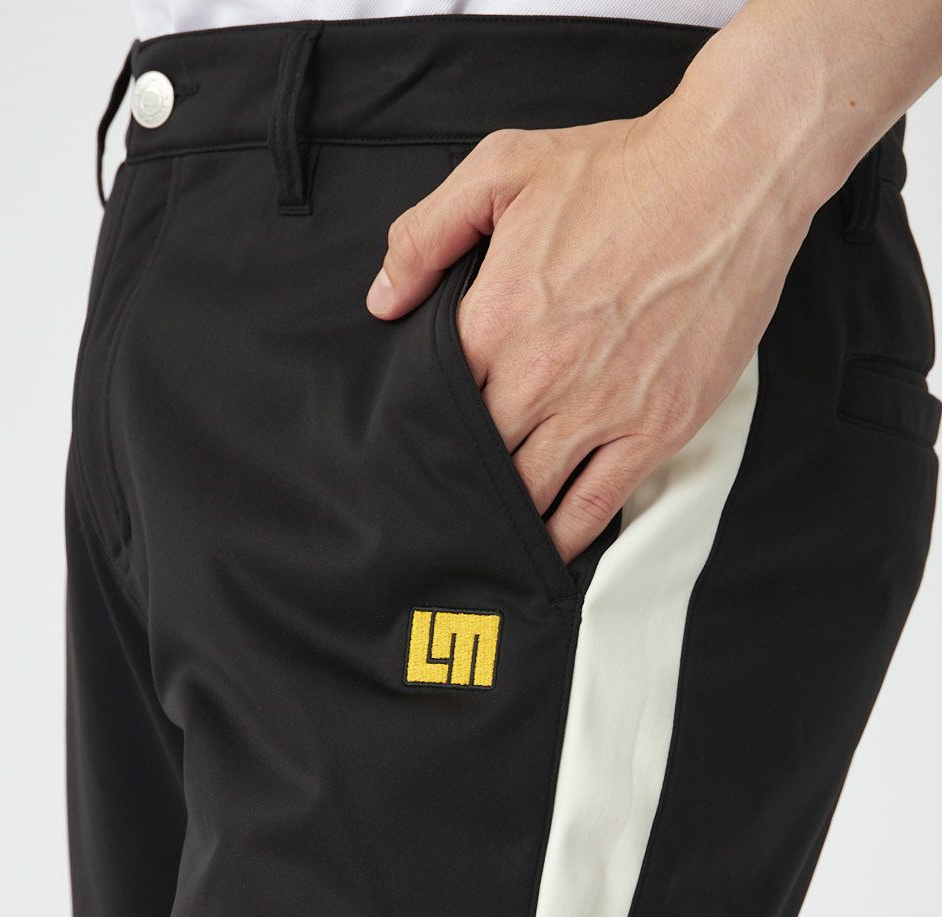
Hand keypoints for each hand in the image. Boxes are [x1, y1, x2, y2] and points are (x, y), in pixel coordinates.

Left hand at [366, 97, 817, 562]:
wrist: (730, 177)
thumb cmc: (618, 170)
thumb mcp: (501, 170)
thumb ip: (425, 235)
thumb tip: (381, 301)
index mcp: (494, 320)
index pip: (436, 404)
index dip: (424, 431)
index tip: (416, 447)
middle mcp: (540, 377)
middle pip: (478, 458)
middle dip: (459, 481)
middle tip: (443, 501)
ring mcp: (600, 409)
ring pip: (530, 493)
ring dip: (504, 517)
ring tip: (484, 534)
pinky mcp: (655, 427)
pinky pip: (596, 504)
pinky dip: (566, 536)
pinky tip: (546, 551)